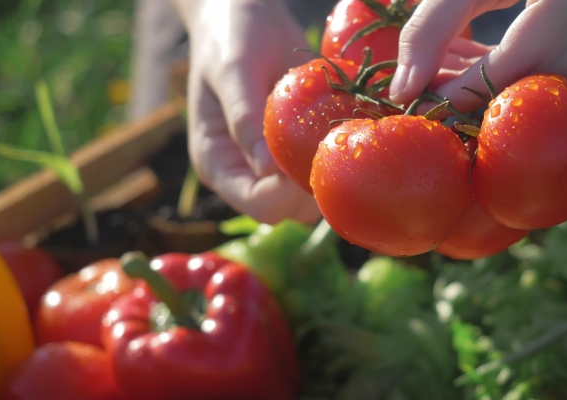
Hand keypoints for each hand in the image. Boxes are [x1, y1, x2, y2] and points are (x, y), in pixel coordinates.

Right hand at [172, 0, 321, 223]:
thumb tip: (267, 170)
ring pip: (310, 200)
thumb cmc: (231, 35)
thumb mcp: (234, 71)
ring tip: (343, 134)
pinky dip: (338, 159)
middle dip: (315, 187)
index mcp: (217, 164)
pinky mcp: (295, 152)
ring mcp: (271, 167)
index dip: (290, 193)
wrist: (244, 12)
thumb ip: (246, 120)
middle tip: (335, 142)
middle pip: (289, 212)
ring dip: (331, 175)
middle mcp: (245, 173)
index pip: (259, 206)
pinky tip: (348, 130)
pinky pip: (320, 172)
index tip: (311, 155)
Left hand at [389, 0, 566, 111]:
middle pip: (533, 76)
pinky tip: (474, 53)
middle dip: (474, 89)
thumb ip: (433, 24)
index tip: (418, 101)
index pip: (516, 60)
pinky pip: (561, 61)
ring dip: (492, 78)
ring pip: (547, 75)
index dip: (464, 88)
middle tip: (425, 88)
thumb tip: (405, 89)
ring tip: (444, 64)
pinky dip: (515, 64)